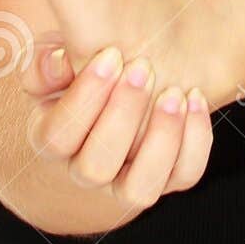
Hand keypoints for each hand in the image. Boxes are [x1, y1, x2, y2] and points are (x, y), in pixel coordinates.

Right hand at [21, 36, 212, 211]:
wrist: (120, 91)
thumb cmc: (87, 70)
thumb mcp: (59, 58)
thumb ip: (49, 59)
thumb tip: (59, 64)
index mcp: (53, 140)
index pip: (56, 137)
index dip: (83, 97)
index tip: (111, 54)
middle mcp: (87, 170)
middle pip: (94, 168)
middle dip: (123, 115)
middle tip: (143, 67)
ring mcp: (127, 181)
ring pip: (139, 190)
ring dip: (160, 140)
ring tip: (174, 93)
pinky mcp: (168, 176)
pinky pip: (185, 175)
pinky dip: (196, 141)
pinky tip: (195, 98)